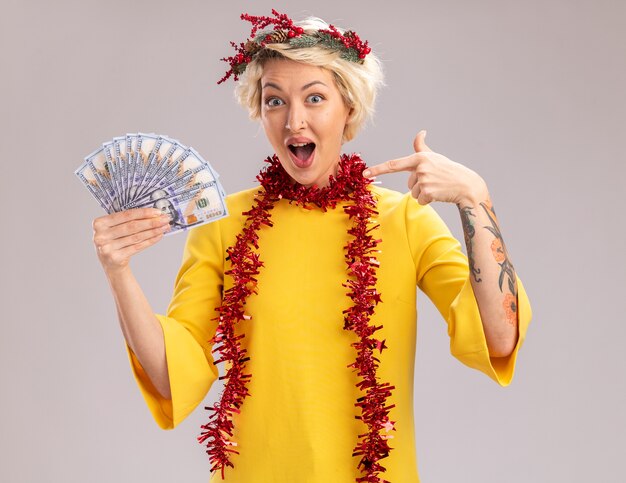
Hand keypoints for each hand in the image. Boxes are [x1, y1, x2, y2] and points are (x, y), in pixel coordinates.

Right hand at [92, 208, 170, 274]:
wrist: (110, 263)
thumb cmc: (114, 241)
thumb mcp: (114, 228)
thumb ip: (127, 220)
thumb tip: (154, 214)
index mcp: (99, 223)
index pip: (125, 215)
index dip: (143, 213)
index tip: (158, 212)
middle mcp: (100, 235)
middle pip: (132, 226)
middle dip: (151, 222)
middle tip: (165, 219)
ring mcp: (107, 248)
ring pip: (136, 237)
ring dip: (153, 231)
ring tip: (164, 227)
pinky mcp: (115, 258)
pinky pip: (137, 247)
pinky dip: (150, 241)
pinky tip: (158, 236)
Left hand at [363, 130, 488, 205]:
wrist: (466, 185)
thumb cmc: (449, 170)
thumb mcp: (435, 157)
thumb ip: (422, 147)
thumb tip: (420, 132)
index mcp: (419, 158)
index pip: (394, 164)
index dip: (378, 169)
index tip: (365, 173)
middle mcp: (420, 168)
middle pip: (409, 183)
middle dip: (420, 185)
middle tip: (435, 181)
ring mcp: (424, 180)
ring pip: (414, 193)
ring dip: (424, 193)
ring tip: (438, 187)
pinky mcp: (428, 193)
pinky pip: (420, 201)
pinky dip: (428, 201)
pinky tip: (439, 194)